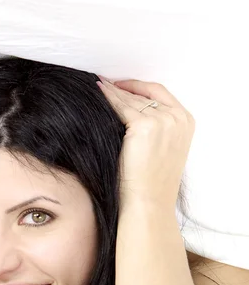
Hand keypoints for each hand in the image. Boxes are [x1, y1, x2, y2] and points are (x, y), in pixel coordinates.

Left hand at [97, 78, 194, 209]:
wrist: (148, 202)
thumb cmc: (150, 184)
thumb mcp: (162, 150)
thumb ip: (157, 129)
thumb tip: (130, 114)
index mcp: (186, 122)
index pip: (160, 93)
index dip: (139, 87)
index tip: (122, 84)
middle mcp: (177, 117)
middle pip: (144, 95)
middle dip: (123, 89)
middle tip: (104, 82)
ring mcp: (162, 120)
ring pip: (132, 100)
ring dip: (113, 91)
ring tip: (98, 86)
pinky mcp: (144, 126)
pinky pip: (120, 106)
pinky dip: (107, 97)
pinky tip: (97, 92)